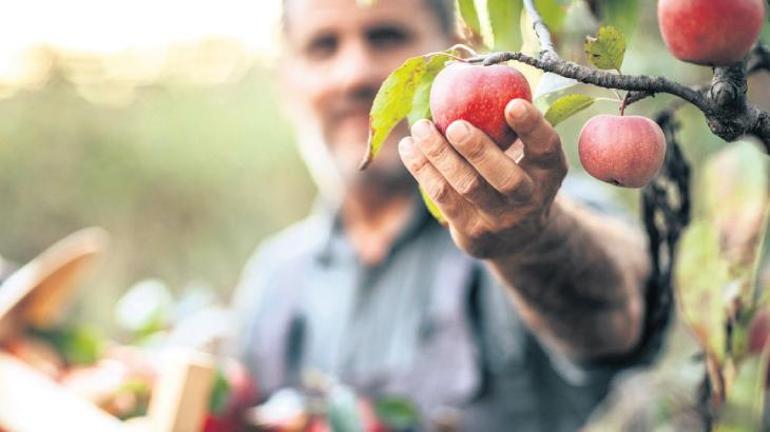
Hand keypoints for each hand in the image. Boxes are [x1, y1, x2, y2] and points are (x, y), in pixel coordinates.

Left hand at [398, 99, 566, 258]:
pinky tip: (409, 147)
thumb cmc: (515, 173)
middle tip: (454, 125)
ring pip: (466, 187)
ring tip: (419, 128)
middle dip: (478, 150)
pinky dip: (422, 169)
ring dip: (439, 155)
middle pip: (505, 178)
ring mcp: (500, 220)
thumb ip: (508, 124)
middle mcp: (530, 199)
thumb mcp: (527, 153)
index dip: (532, 127)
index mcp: (549, 171)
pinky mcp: (472, 233)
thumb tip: (472, 71)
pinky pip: (442, 197)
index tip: (512, 104)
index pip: (546, 148)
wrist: (515, 237)